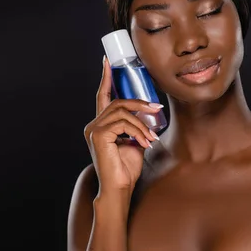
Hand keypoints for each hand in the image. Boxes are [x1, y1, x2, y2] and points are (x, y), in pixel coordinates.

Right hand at [83, 56, 162, 195]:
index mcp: (100, 125)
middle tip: (157, 108)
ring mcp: (94, 129)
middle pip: (117, 102)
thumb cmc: (126, 169)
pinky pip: (122, 123)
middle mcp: (93, 125)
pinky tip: (144, 142)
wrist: (119, 189)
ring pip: (121, 112)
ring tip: (152, 136)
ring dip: (141, 122)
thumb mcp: (135, 142)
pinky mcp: (98, 135)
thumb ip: (137, 126)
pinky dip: (137, 130)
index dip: (105, 77)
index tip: (107, 61)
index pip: (102, 96)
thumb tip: (150, 112)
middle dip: (139, 103)